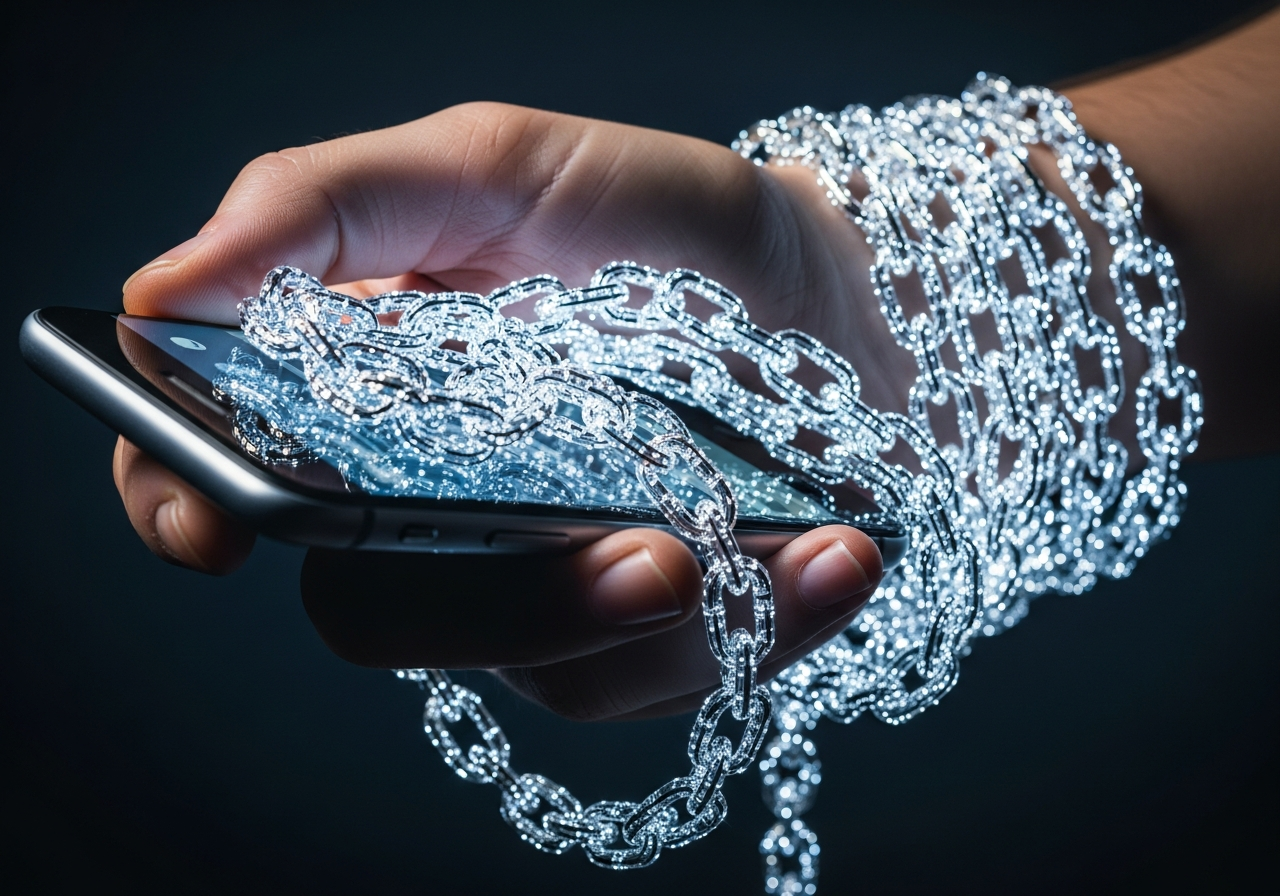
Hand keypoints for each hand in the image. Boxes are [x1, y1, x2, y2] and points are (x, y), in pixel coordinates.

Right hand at [114, 102, 904, 718]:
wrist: (828, 294)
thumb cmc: (657, 226)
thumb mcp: (501, 170)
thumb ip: (335, 206)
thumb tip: (166, 288)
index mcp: (369, 391)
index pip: (229, 471)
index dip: (185, 503)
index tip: (215, 528)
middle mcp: (434, 506)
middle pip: (382, 615)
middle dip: (501, 608)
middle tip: (640, 554)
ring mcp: (538, 580)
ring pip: (540, 671)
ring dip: (653, 625)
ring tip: (760, 546)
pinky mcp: (647, 632)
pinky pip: (669, 677)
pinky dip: (761, 623)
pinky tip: (834, 554)